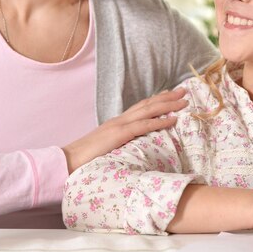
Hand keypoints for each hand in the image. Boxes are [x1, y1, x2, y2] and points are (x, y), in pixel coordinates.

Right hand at [62, 88, 188, 172]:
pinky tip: (173, 119)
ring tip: (183, 100)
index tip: (170, 94)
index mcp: (116, 123)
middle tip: (184, 90)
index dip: (156, 100)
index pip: (140, 107)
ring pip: (148, 110)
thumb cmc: (86, 159)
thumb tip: (131, 149)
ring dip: (168, 104)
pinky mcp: (119, 135)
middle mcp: (119, 120)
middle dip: (167, 97)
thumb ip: (119, 145)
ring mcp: (119, 126)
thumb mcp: (107, 149)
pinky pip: (144, 126)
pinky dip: (160, 121)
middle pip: (147, 104)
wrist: (69, 160)